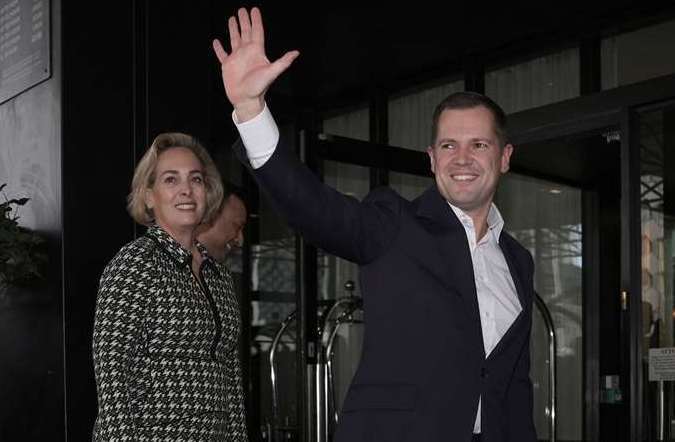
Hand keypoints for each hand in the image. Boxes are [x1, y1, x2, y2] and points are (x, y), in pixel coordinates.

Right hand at [212, 7, 298, 121]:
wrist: (246, 99)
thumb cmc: (259, 88)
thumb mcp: (272, 73)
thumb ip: (283, 62)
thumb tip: (296, 53)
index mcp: (256, 52)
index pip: (257, 32)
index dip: (256, 20)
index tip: (254, 10)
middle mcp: (246, 52)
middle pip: (245, 32)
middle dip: (244, 20)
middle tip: (242, 9)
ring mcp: (237, 58)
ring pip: (234, 39)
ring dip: (233, 29)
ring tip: (232, 19)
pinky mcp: (227, 65)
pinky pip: (222, 54)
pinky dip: (219, 48)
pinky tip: (216, 41)